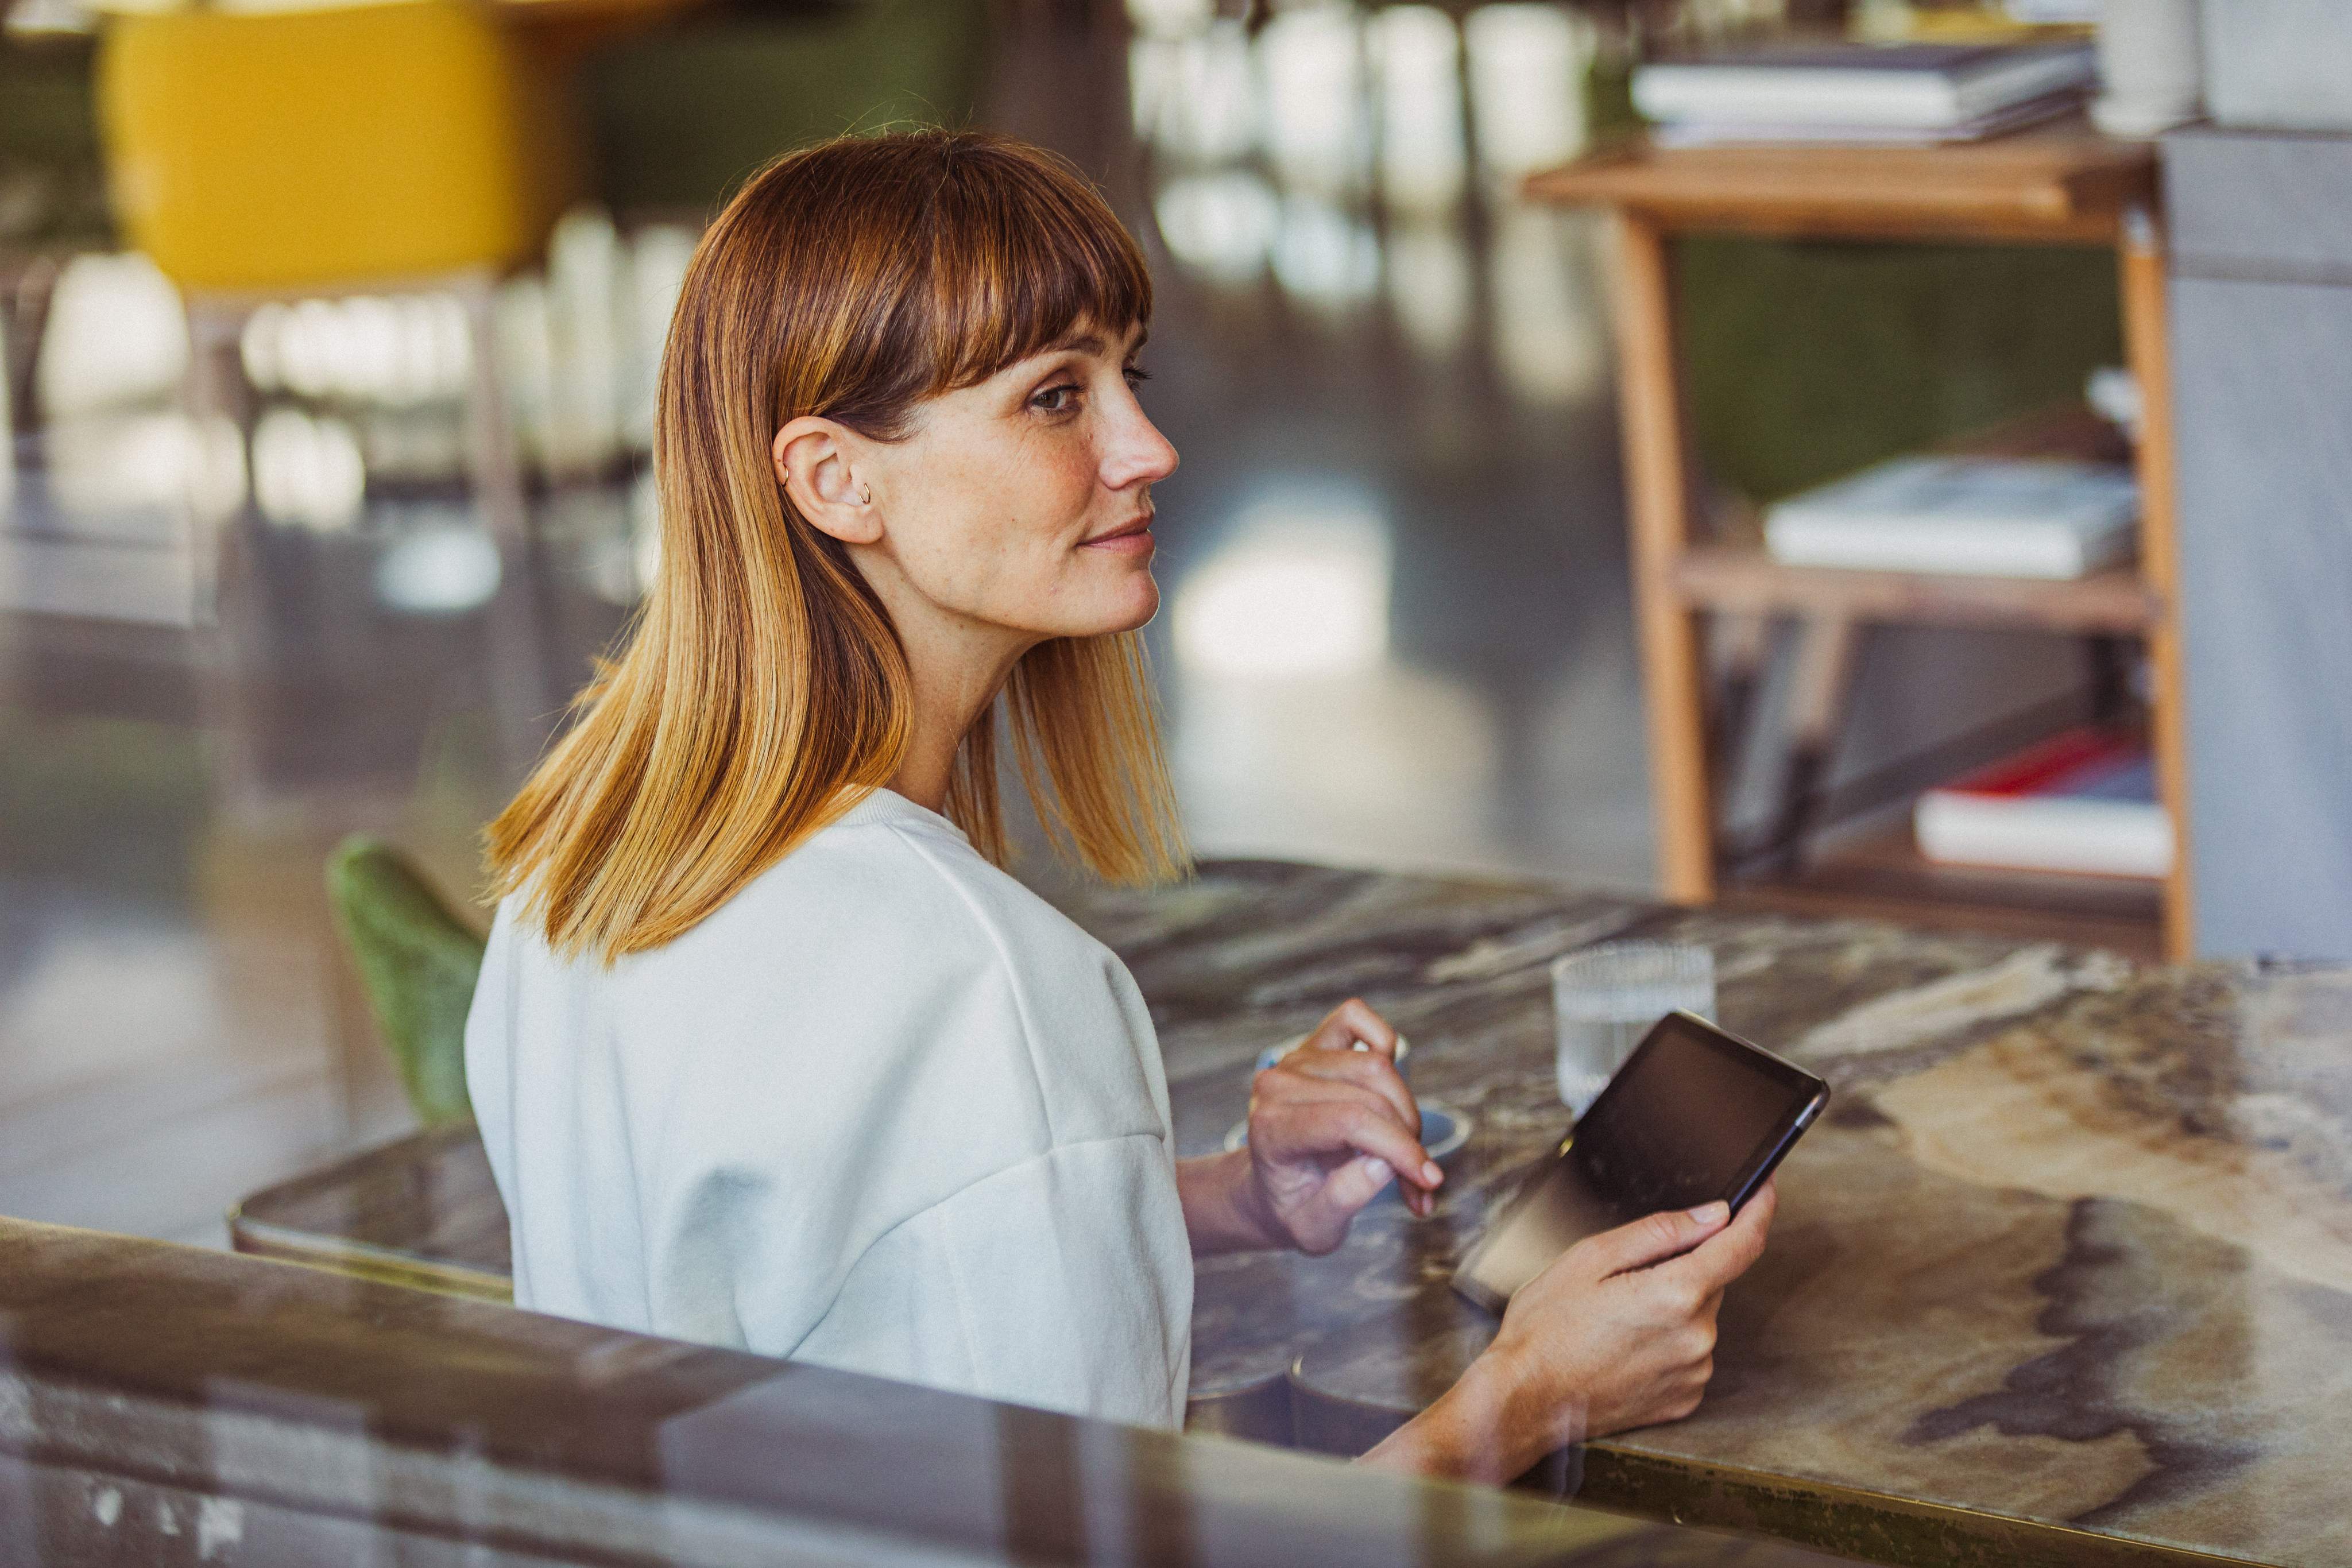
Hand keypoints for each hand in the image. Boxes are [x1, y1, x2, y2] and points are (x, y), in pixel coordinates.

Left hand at [1242, 999, 1440, 1253]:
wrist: (1272, 1188)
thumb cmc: (1296, 1208)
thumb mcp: (1316, 1228)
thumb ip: (1346, 1197)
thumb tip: (1385, 1161)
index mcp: (1272, 1128)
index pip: (1348, 1121)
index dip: (1399, 1148)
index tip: (1430, 1180)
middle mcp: (1279, 1083)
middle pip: (1371, 1095)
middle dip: (1409, 1140)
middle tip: (1419, 1181)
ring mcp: (1297, 1058)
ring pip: (1377, 1065)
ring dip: (1407, 1111)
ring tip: (1407, 1155)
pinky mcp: (1314, 1043)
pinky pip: (1357, 1019)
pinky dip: (1384, 1045)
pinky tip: (1387, 1092)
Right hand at [1493, 1181, 1776, 1443]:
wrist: (1525, 1399)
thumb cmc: (1546, 1329)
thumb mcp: (1591, 1258)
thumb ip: (1659, 1232)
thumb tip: (1711, 1216)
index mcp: (1676, 1294)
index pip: (1742, 1244)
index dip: (1759, 1211)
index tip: (1765, 1192)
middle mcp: (1697, 1336)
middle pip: (1712, 1280)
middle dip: (1682, 1267)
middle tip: (1625, 1277)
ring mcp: (1694, 1371)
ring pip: (1700, 1316)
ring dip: (1673, 1306)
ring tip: (1615, 1318)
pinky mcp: (1685, 1398)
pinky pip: (1690, 1352)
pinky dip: (1669, 1341)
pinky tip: (1626, 1346)